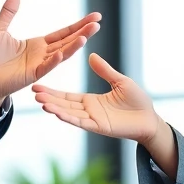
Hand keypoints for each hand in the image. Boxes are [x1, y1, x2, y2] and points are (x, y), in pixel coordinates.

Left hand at [0, 0, 101, 116]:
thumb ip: (9, 11)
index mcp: (38, 44)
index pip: (63, 33)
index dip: (78, 25)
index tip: (94, 17)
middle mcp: (42, 54)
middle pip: (67, 41)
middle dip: (83, 32)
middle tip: (98, 22)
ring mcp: (39, 66)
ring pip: (61, 54)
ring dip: (74, 46)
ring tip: (87, 35)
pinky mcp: (31, 76)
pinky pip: (46, 67)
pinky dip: (54, 61)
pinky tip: (63, 53)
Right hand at [32, 53, 162, 144]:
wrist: (150, 118)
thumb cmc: (137, 101)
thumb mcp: (120, 81)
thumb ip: (105, 71)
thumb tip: (91, 56)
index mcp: (91, 101)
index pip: (67, 96)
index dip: (52, 92)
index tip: (37, 86)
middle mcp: (88, 111)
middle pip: (64, 105)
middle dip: (49, 99)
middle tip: (33, 91)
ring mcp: (93, 120)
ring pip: (69, 114)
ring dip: (55, 109)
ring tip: (41, 102)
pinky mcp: (99, 127)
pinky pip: (81, 122)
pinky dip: (69, 118)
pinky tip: (57, 113)